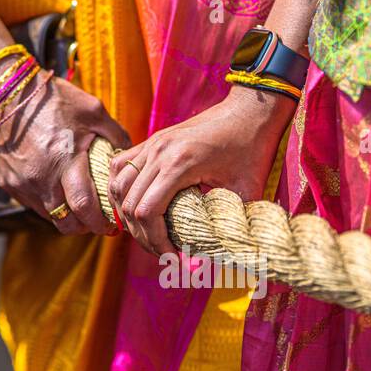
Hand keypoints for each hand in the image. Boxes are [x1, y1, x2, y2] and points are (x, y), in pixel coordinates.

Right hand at [0, 73, 129, 235]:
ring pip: (48, 215)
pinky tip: (54, 186)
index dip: (101, 222)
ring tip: (75, 203)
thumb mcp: (91, 109)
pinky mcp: (6, 182)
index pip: (85, 208)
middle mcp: (41, 178)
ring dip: (64, 215)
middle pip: (66, 223)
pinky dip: (46, 201)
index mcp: (65, 160)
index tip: (112, 223)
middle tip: (95, 221)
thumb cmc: (51, 98)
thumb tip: (129, 156)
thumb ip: (115, 134)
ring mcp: (21, 183)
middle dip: (84, 227)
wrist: (3, 93)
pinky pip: (31, 202)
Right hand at [107, 87, 291, 254]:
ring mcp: (151, 144)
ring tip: (149, 235)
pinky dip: (121, 191)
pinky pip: (119, 168)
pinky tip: (134, 207)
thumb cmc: (252, 148)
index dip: (156, 243)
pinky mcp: (151, 142)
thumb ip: (230, 221)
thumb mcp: (246, 189)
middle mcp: (158, 152)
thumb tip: (220, 256)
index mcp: (179, 164)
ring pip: (118, 187)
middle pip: (129, 204)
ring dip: (127, 215)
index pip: (147, 212)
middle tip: (165, 254)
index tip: (175, 259)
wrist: (249, 111)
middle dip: (144, 237)